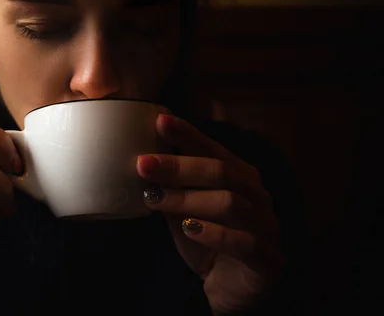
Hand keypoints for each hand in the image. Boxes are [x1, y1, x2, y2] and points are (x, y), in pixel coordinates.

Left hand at [137, 115, 283, 314]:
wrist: (230, 288)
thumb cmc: (208, 240)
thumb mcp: (185, 209)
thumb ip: (173, 187)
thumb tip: (143, 160)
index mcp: (241, 177)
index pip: (214, 150)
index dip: (188, 135)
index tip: (160, 122)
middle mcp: (258, 196)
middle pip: (221, 172)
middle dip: (179, 166)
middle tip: (144, 164)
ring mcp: (267, 227)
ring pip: (230, 203)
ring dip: (187, 199)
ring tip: (154, 198)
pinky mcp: (268, 260)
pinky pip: (243, 242)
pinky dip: (214, 233)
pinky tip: (188, 228)